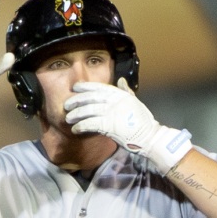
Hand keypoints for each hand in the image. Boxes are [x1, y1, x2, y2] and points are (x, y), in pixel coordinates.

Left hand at [64, 78, 192, 173]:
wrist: (150, 137)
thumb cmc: (143, 122)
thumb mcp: (135, 102)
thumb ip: (126, 91)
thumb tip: (120, 80)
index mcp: (121, 94)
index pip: (99, 88)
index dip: (86, 87)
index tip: (76, 87)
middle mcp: (115, 101)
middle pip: (90, 98)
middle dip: (76, 101)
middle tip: (66, 105)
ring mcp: (112, 112)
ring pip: (88, 110)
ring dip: (76, 115)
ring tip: (68, 119)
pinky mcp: (109, 125)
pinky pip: (90, 124)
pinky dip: (81, 126)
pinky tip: (75, 129)